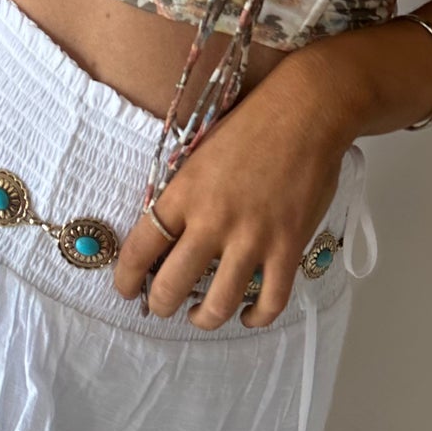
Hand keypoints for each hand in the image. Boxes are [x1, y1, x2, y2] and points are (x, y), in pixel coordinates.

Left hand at [112, 55, 352, 330]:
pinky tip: (247, 315)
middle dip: (161, 305)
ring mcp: (252, 237)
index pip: (140, 248)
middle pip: (172, 286)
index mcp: (183, 193)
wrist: (305, 111)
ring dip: (203, 318)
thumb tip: (169, 231)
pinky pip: (270, 302)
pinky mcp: (288, 247)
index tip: (126, 290)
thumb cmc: (251, 124)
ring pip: (218, 305)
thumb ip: (184, 194)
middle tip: (162, 306)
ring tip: (200, 315)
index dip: (126, 278)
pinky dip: (256, 317)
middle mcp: (212, 220)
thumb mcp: (200, 154)